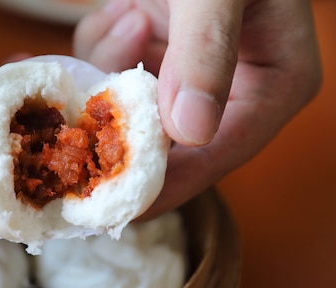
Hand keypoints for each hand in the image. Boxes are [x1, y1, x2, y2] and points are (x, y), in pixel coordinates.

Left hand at [74, 0, 321, 217]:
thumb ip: (207, 49)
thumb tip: (191, 129)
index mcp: (274, 84)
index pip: (218, 154)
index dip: (166, 185)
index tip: (112, 207)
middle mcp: (234, 87)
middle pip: (169, 142)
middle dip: (120, 134)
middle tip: (73, 138)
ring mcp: (190, 70)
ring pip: (133, 110)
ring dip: (111, 78)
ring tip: (132, 10)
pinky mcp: (156, 51)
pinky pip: (116, 75)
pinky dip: (99, 54)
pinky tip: (114, 11)